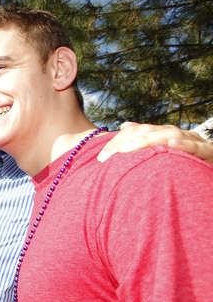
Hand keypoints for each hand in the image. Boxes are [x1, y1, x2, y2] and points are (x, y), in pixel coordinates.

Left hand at [98, 122, 212, 163]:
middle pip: (149, 131)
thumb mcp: (162, 156)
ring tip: (127, 148)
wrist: (211, 177)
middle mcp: (178, 134)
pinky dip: (185, 143)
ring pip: (170, 134)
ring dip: (147, 141)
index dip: (118, 142)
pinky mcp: (209, 151)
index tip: (101, 157)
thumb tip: (125, 125)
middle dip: (126, 142)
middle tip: (108, 155)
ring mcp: (194, 141)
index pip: (137, 132)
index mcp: (165, 135)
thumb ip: (145, 143)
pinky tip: (172, 143)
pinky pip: (197, 146)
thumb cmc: (184, 167)